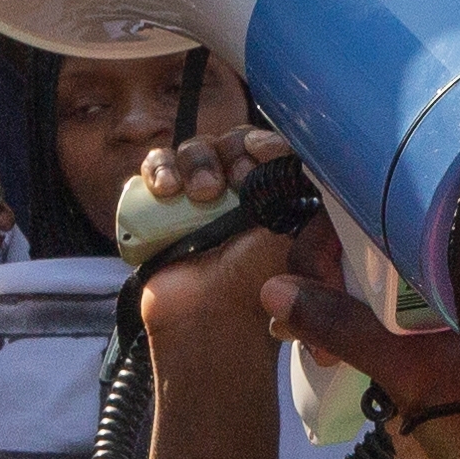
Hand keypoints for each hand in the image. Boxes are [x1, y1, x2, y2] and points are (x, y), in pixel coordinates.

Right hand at [125, 135, 341, 375]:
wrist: (210, 320)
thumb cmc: (261, 284)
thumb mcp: (297, 236)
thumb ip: (305, 197)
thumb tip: (302, 158)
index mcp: (276, 193)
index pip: (271, 144)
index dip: (266, 141)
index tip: (264, 152)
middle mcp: (238, 190)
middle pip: (232, 139)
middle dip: (233, 152)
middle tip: (237, 183)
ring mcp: (197, 197)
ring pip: (194, 148)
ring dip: (197, 160)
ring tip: (202, 195)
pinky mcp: (161, 207)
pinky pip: (154, 169)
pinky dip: (158, 169)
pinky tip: (165, 190)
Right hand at [137, 138, 459, 458]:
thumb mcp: (412, 372)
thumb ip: (345, 329)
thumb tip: (272, 290)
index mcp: (454, 265)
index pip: (388, 214)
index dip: (339, 226)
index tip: (314, 270)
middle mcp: (436, 277)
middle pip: (360, 244)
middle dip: (319, 271)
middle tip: (300, 317)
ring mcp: (417, 313)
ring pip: (350, 284)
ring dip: (316, 303)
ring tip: (299, 340)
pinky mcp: (401, 347)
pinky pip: (353, 322)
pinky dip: (325, 329)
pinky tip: (307, 348)